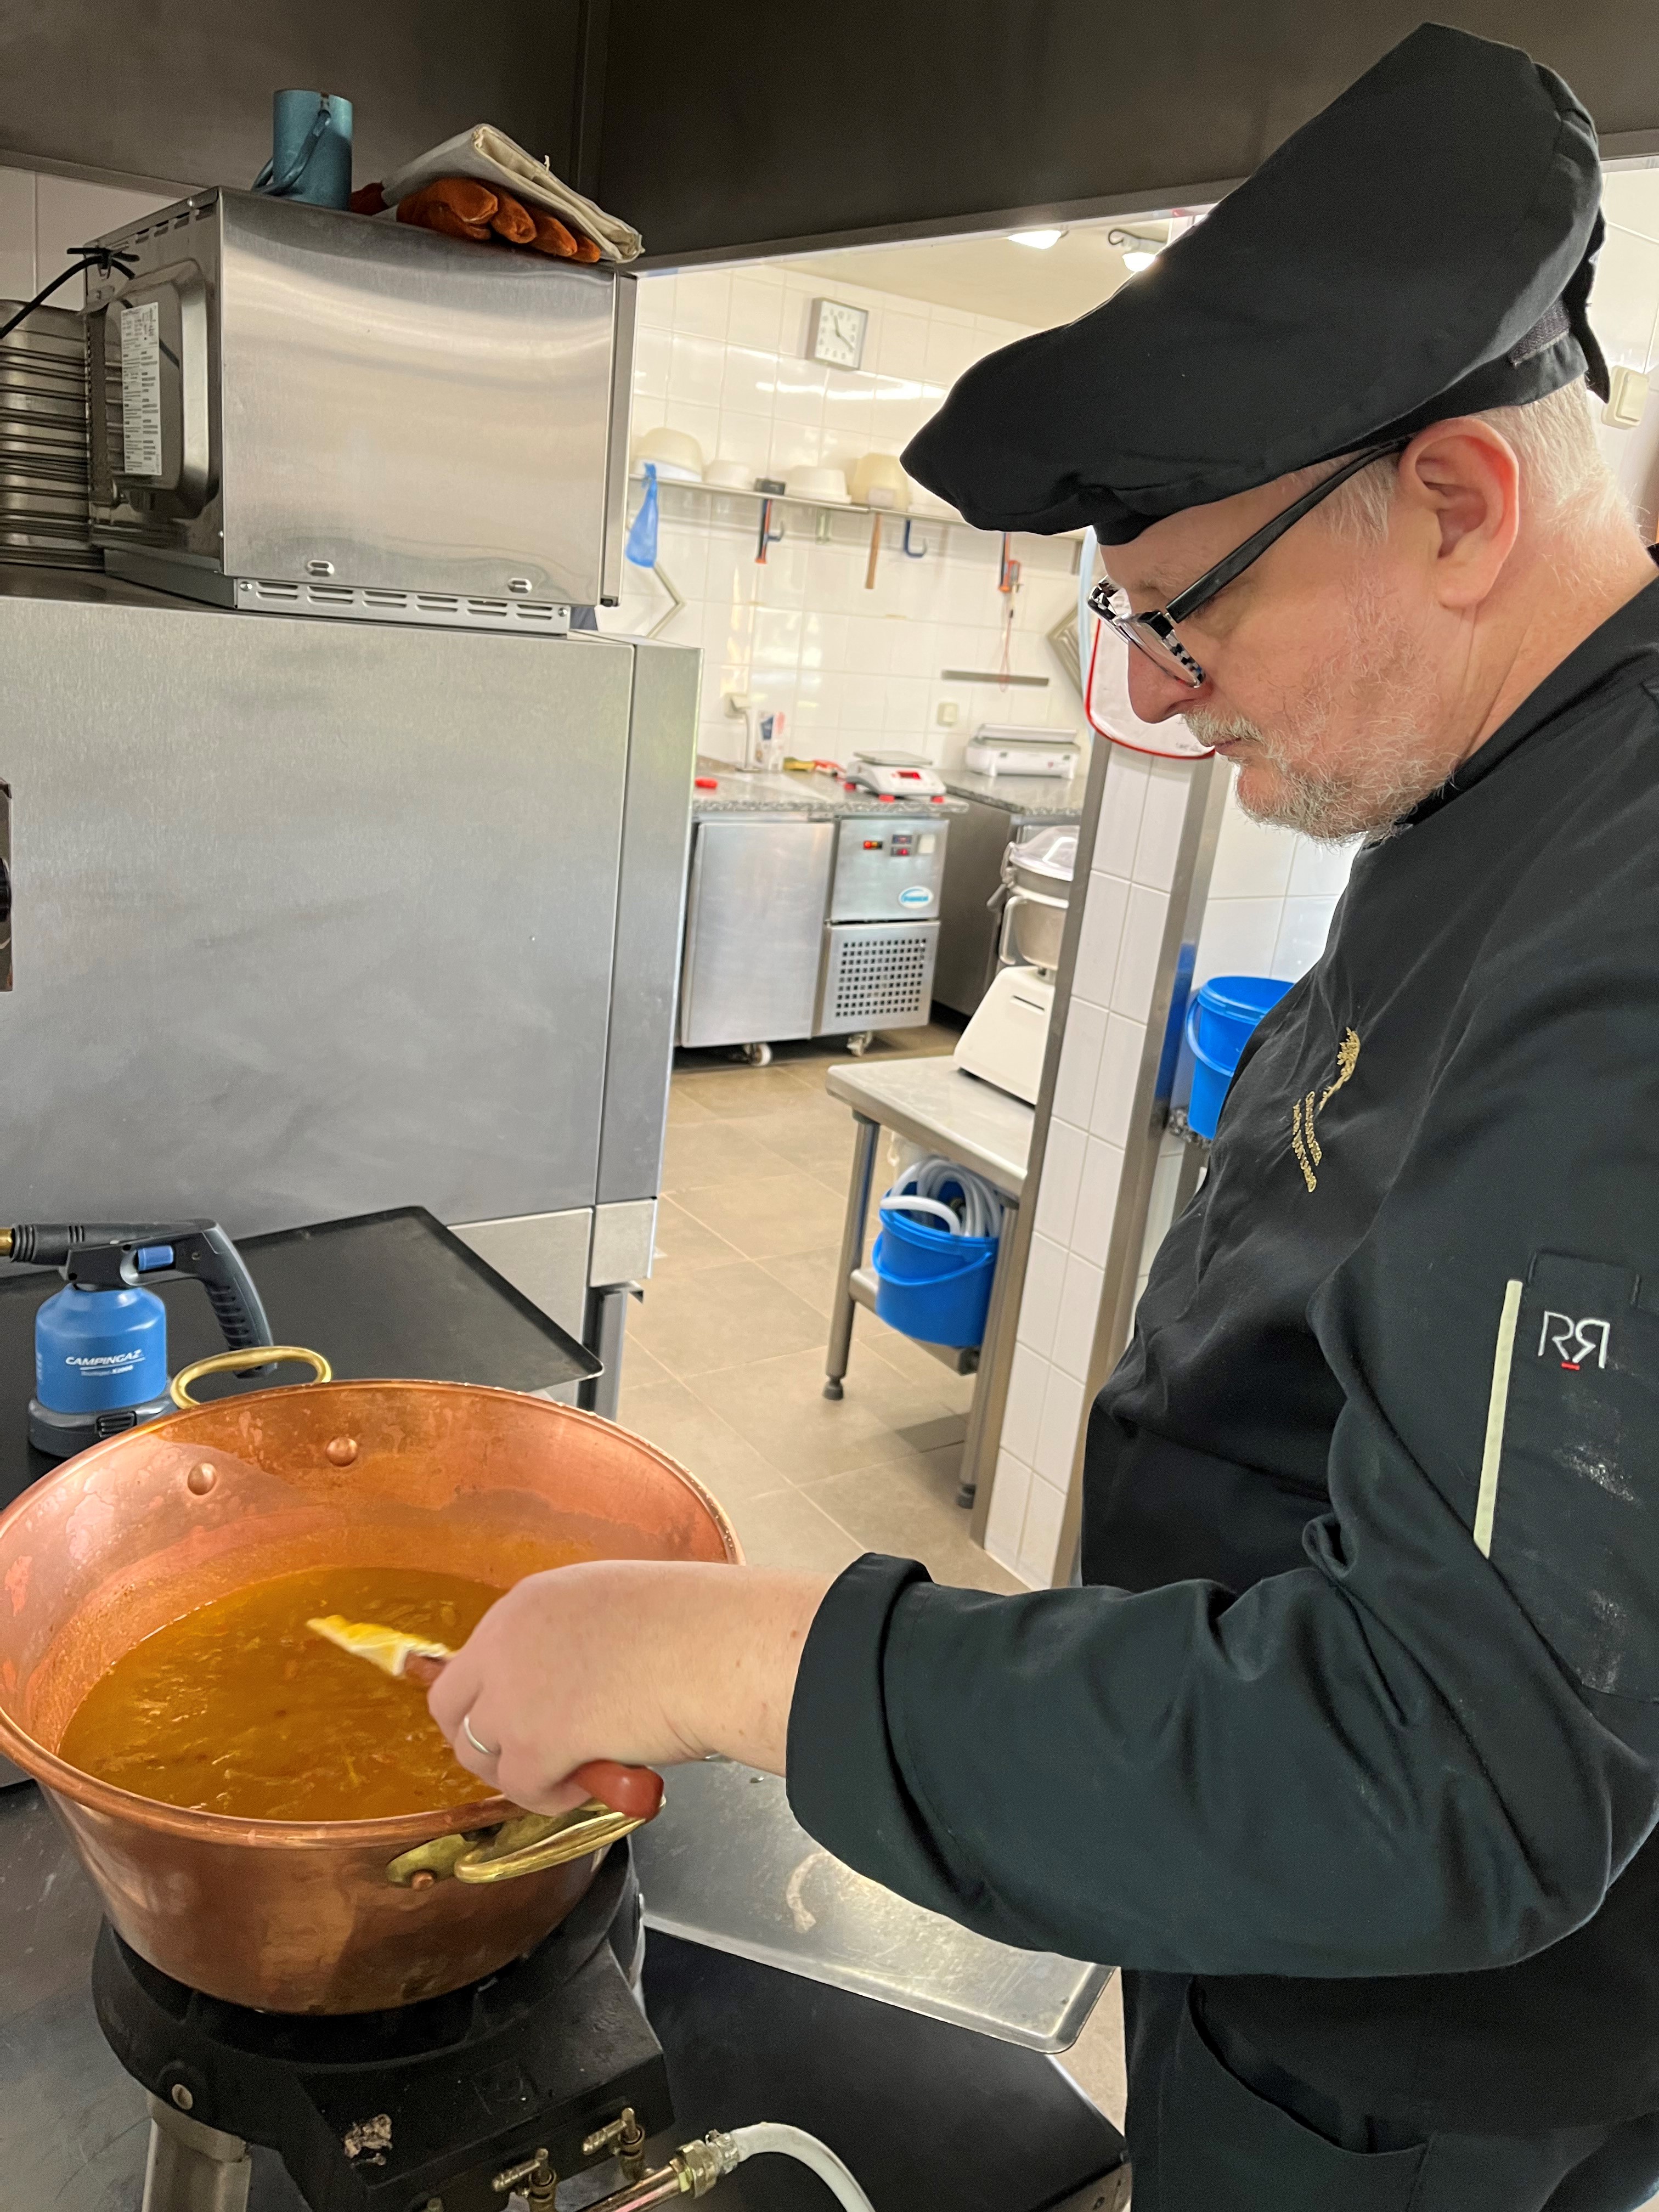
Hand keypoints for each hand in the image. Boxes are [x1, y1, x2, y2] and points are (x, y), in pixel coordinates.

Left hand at [427, 1559, 830, 1814]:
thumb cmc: (695, 1625)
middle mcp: (505, 1642)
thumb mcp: (614, 1607)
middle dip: (484, 1740)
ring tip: (574, 1769)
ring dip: (519, 1771)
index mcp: (528, 1601)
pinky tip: (593, 1781)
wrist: (721, 1646)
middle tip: (528, 1756)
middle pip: (451, 1707)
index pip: (476, 1657)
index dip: (495, 1696)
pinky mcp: (534, 1743)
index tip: (519, 1718)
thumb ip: (574, 1637)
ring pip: (478, 1753)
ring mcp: (514, 1694)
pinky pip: (520, 1789)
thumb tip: (569, 1683)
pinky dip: (552, 1797)